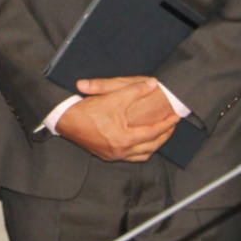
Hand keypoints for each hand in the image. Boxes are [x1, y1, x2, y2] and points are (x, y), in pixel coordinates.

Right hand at [55, 77, 180, 162]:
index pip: (153, 133)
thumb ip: (135, 90)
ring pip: (141, 155)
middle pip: (150, 148)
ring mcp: (112, 156)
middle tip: (171, 126)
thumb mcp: (113, 96)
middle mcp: (120, 152)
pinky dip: (139, 150)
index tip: (176, 117)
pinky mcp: (105, 155)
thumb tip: (154, 84)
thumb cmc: (88, 109)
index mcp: (124, 139)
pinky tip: (140, 141)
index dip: (166, 124)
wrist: (64, 120)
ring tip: (159, 134)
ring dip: (152, 146)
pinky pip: (129, 157)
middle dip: (163, 137)